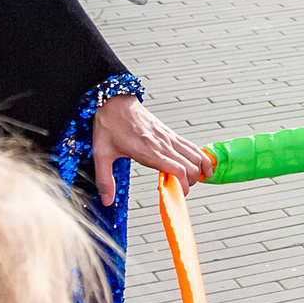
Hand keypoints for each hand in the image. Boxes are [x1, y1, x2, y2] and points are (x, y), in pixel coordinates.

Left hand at [93, 96, 212, 205]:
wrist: (114, 102)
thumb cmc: (109, 124)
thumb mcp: (102, 154)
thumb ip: (104, 180)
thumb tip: (106, 200)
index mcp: (149, 151)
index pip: (179, 172)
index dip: (183, 187)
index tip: (176, 196)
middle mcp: (163, 144)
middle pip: (192, 167)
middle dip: (191, 183)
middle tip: (178, 190)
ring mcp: (169, 138)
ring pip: (197, 156)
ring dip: (199, 171)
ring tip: (191, 182)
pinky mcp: (170, 134)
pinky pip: (193, 147)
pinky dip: (202, 158)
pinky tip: (201, 166)